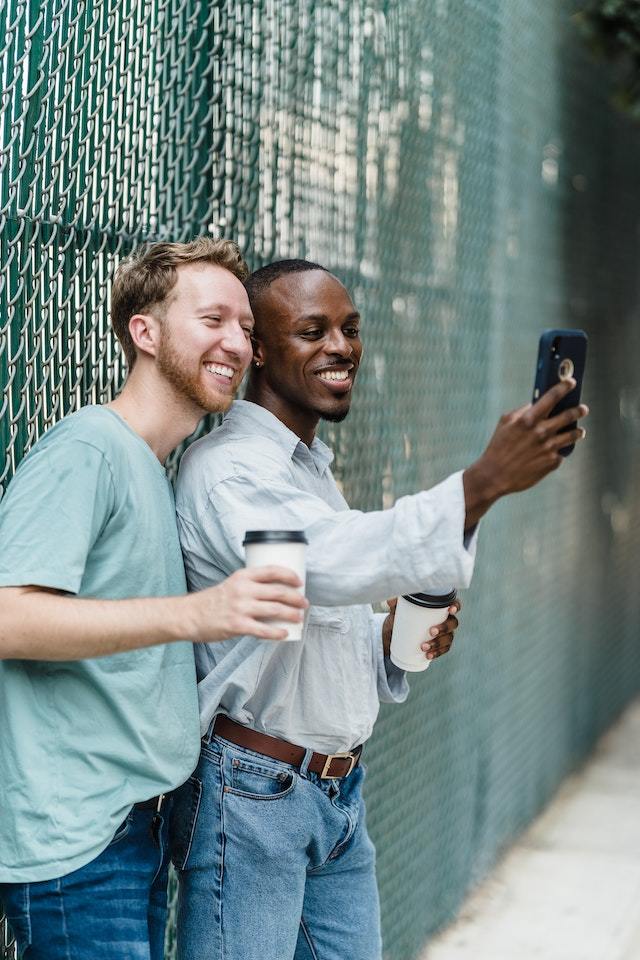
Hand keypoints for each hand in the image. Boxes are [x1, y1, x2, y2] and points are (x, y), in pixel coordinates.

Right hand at [187, 567, 307, 642]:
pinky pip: (263, 630)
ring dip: (291, 614)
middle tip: (304, 603)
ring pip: (275, 610)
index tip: (300, 581)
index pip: (272, 571)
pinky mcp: (237, 625)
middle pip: (278, 591)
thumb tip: (277, 594)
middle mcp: (243, 590)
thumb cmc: (214, 601)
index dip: (289, 575)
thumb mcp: (232, 585)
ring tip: (299, 617)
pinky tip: (285, 633)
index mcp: (243, 576)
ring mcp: (240, 608)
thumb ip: (251, 586)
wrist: (191, 615)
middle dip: (296, 598)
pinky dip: (277, 632)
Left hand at [382, 597, 461, 661]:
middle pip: (453, 623)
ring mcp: (444, 634)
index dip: (456, 606)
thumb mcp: (398, 608)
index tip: (450, 610)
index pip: (454, 604)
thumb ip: (395, 602)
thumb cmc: (402, 614)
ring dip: (438, 643)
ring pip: (448, 638)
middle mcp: (446, 620)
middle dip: (445, 628)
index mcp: (440, 607)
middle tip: (431, 631)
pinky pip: (443, 650)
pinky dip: (436, 653)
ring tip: (424, 647)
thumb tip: (391, 599)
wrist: (396, 632)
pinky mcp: (439, 645)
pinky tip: (429, 656)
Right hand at [463, 379, 588, 526]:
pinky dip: (558, 450)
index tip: (571, 382)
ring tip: (579, 431)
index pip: (552, 397)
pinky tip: (556, 451)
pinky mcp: (552, 462)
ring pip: (572, 435)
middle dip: (578, 410)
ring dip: (577, 431)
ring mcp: (549, 448)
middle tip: (583, 409)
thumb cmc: (498, 446)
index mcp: (529, 419)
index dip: (564, 387)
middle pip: (569, 415)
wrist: (495, 475)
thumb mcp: (505, 423)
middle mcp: (541, 432)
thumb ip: (523, 411)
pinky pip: (560, 452)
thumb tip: (537, 405)